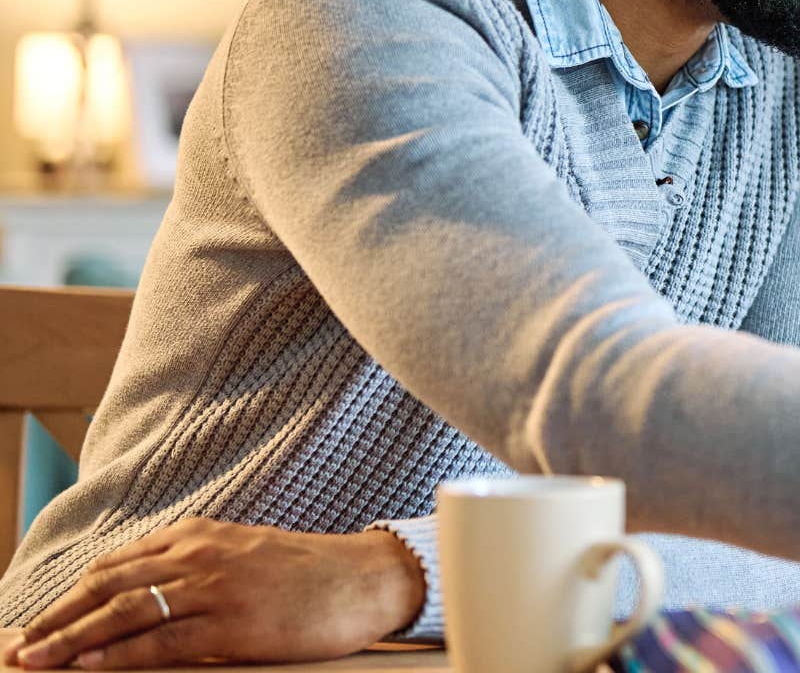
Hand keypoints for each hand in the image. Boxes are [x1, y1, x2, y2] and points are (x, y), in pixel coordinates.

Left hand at [3, 519, 425, 669]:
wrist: (370, 578)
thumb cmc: (314, 574)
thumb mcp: (248, 556)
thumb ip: (200, 568)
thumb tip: (154, 599)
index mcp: (201, 535)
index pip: (117, 564)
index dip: (71, 596)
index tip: (39, 623)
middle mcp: (200, 553)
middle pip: (107, 585)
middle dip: (54, 618)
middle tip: (16, 647)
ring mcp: (216, 586)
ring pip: (123, 612)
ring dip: (69, 639)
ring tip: (31, 660)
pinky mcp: (233, 622)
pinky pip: (160, 640)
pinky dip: (116, 655)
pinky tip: (86, 667)